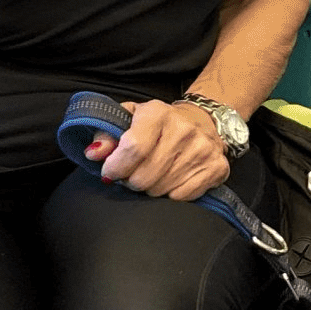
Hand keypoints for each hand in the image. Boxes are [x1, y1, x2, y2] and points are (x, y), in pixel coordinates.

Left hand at [87, 100, 229, 200]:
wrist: (202, 122)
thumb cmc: (157, 125)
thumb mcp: (128, 120)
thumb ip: (106, 134)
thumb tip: (94, 154)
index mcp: (158, 113)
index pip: (133, 148)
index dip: (116, 167)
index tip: (110, 173)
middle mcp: (184, 129)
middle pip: (145, 175)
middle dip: (132, 181)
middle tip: (133, 174)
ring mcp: (203, 149)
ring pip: (161, 189)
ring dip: (151, 187)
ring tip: (153, 175)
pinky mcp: (217, 167)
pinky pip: (182, 196)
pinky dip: (172, 193)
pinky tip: (172, 180)